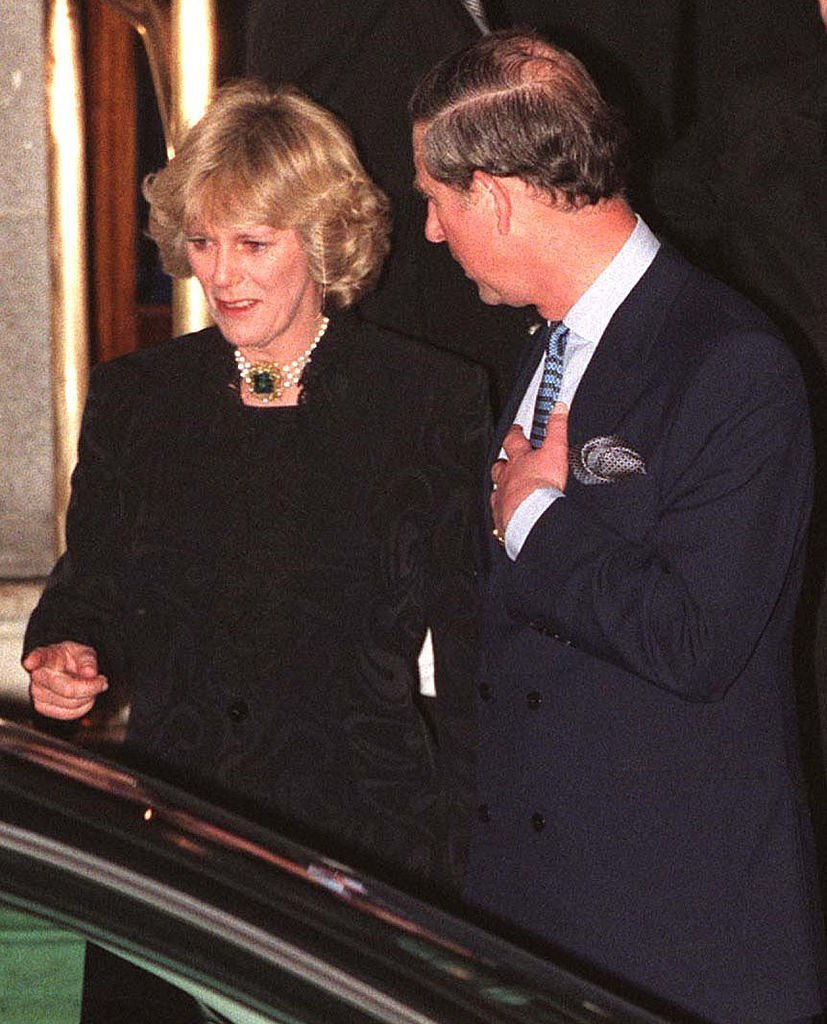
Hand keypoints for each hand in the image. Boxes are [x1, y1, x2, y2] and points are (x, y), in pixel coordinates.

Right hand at [23, 641, 107, 719]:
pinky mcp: (42, 707)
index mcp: (45, 656)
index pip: (38, 657)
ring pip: (70, 704)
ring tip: (92, 687)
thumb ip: (88, 660)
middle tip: (101, 681)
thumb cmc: (71, 658)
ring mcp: (37, 693)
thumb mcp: (83, 652)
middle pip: (67, 689)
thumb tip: (90, 672)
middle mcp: (38, 675)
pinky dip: (82, 707)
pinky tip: (85, 696)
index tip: (31, 662)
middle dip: (90, 688)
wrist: (65, 668)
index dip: (34, 660)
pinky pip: (68, 714)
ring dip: (88, 698)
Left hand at [490, 402, 568, 536]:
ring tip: (508, 490)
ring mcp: (502, 498)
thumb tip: (558, 409)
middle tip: (507, 461)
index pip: (513, 440)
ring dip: (502, 488)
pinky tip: (508, 516)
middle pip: (499, 466)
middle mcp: (506, 478)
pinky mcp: (502, 517)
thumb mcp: (555, 450)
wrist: (531, 516)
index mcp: (519, 461)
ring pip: (497, 490)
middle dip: (503, 463)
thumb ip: (557, 429)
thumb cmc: (541, 486)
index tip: (516, 430)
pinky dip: (503, 512)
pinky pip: (499, 513)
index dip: (514, 433)